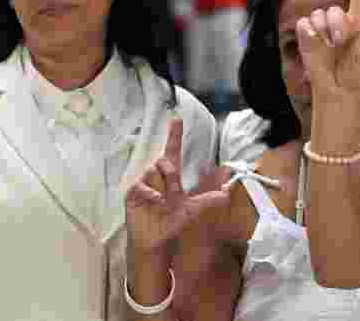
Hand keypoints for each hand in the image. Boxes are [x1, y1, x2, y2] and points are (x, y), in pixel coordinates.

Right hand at [126, 118, 228, 254]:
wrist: (154, 240)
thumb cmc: (170, 222)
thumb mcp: (192, 211)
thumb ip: (208, 201)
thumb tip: (226, 193)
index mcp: (170, 178)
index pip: (173, 152)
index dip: (174, 136)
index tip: (176, 119)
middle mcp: (156, 177)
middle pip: (164, 160)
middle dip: (171, 173)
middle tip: (174, 191)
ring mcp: (144, 183)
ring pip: (153, 170)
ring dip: (162, 186)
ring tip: (164, 202)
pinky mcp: (132, 193)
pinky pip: (142, 185)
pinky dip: (151, 193)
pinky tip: (156, 201)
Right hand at [296, 0, 359, 98]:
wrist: (333, 88)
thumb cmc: (354, 75)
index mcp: (358, 23)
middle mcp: (339, 21)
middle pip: (334, 9)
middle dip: (336, 25)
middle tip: (339, 42)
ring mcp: (322, 27)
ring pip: (318, 14)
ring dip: (323, 30)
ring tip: (328, 47)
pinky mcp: (307, 33)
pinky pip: (304, 23)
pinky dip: (308, 33)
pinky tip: (315, 43)